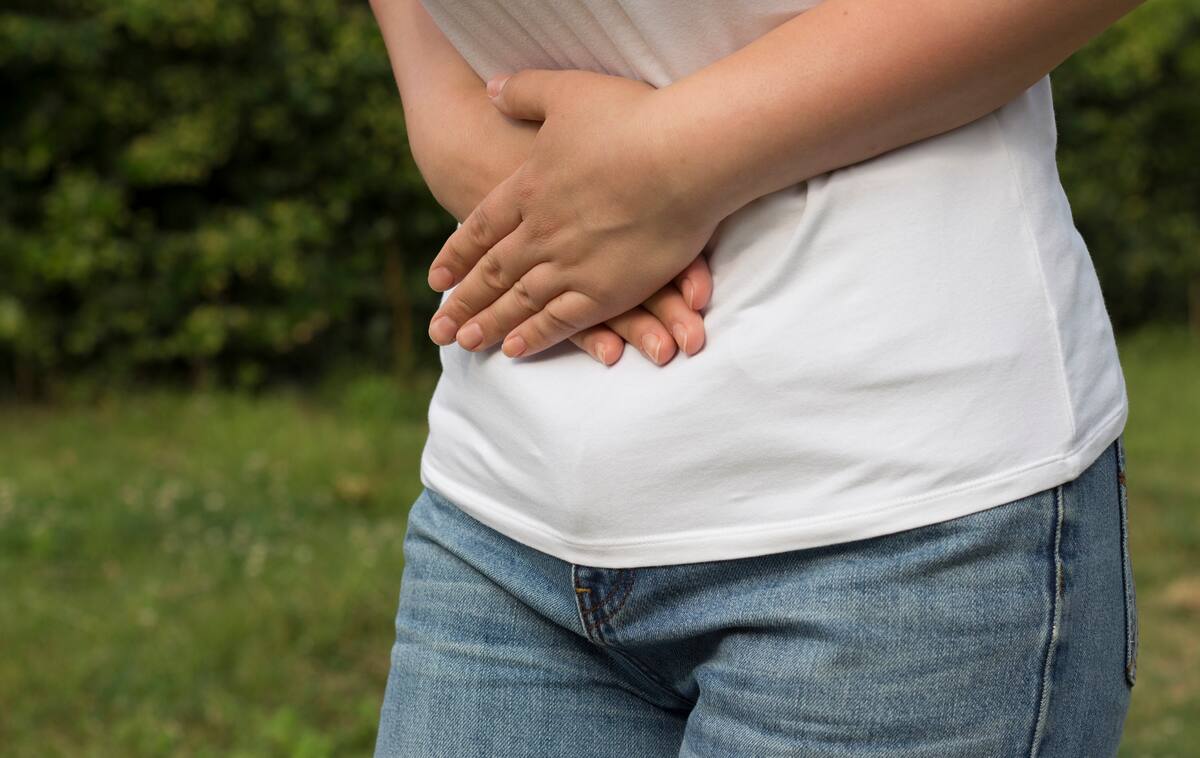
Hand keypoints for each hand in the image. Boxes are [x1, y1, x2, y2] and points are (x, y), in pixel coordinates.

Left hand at [425, 69, 725, 359]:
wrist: (684, 153)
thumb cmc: (631, 117)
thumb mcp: (565, 89)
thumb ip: (525, 91)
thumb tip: (490, 90)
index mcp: (528, 188)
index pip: (480, 229)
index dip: (456, 256)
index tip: (437, 279)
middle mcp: (540, 232)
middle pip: (493, 273)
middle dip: (464, 302)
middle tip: (440, 329)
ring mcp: (571, 265)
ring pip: (519, 302)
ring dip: (489, 325)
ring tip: (465, 344)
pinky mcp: (606, 291)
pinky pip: (561, 321)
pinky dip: (535, 337)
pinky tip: (514, 350)